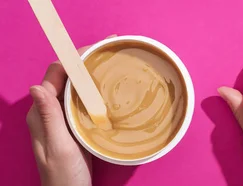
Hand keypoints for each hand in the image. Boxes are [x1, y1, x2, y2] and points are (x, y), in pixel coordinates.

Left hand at [26, 35, 114, 185]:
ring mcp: (63, 119)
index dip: (73, 57)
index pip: (55, 74)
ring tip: (116, 63)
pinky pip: (84, 101)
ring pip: (76, 88)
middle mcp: (50, 112)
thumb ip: (49, 117)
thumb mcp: (58, 146)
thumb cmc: (63, 176)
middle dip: (86, 60)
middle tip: (112, 50)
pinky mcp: (76, 126)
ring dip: (93, 73)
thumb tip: (36, 86)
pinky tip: (112, 88)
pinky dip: (97, 90)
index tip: (96, 47)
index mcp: (41, 113)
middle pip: (67, 77)